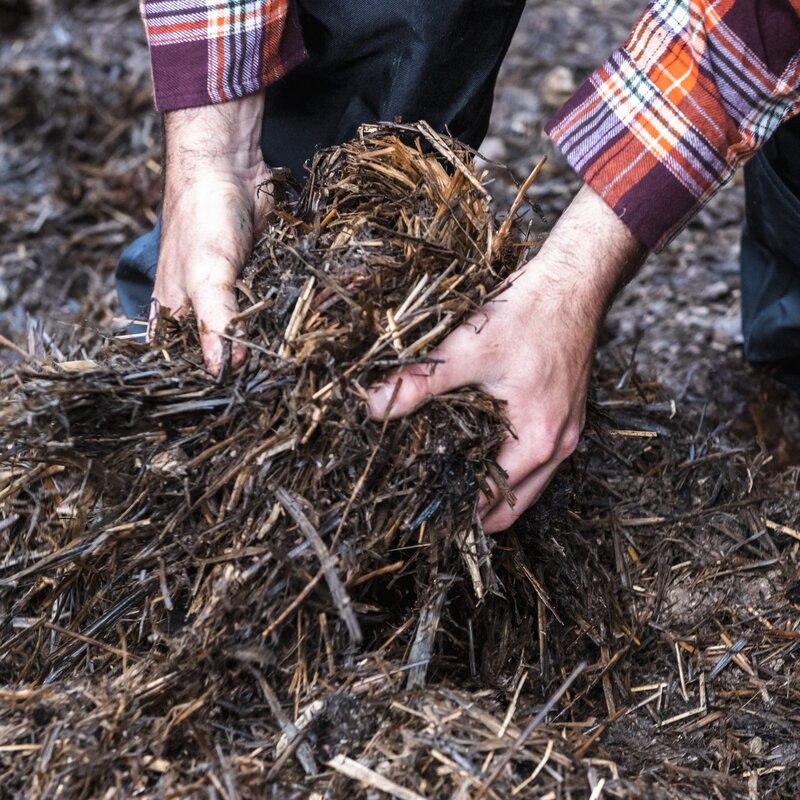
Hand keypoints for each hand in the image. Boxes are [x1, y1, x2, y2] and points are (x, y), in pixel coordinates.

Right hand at [152, 91, 270, 372]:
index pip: (190, 360)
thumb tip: (222, 369)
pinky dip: (285, 317)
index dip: (213, 378)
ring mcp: (232, 293)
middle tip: (278, 387)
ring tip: (297, 367)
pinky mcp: (259, 277)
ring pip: (252, 330)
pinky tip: (304, 335)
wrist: (228, 166)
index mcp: (176, 312)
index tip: (242, 399)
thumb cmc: (202, 219)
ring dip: (271, 343)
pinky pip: (272, 307)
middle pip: (225, 348)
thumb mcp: (206, 276)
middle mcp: (201, 307)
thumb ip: (215, 322)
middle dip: (248, 362)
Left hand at [368, 184, 646, 531]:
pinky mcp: (569, 413)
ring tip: (456, 490)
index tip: (427, 517)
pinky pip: (540, 459)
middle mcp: (561, 444)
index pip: (493, 498)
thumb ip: (420, 382)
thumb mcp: (468, 350)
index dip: (458, 510)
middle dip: (479, 513)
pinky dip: (513, 467)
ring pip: (531, 484)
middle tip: (438, 513)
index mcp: (538, 440)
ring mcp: (569, 430)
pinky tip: (485, 452)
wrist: (576, 281)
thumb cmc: (532, 313)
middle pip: (516, 503)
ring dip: (497, 491)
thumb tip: (375, 405)